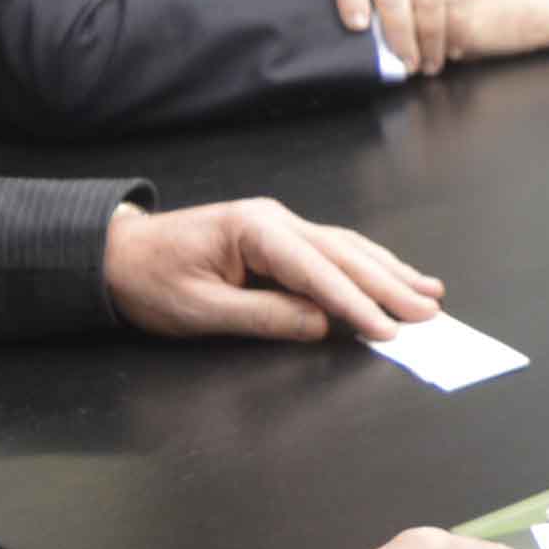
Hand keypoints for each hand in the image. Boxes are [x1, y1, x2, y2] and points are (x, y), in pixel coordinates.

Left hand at [106, 198, 443, 343]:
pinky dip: (368, 265)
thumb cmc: (150, 281)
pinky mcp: (278, 236)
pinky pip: (334, 250)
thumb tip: (322, 325)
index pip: (318, 271)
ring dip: (390, 271)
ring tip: (429, 293)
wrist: (117, 255)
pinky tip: (392, 275)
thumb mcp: (200, 310)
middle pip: (345, 254)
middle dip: (390, 285)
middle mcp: (275, 219)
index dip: (357, 303)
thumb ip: (264, 316)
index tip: (390, 329)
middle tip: (430, 312)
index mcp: (254, 231)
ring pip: (348, 247)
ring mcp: (279, 224)